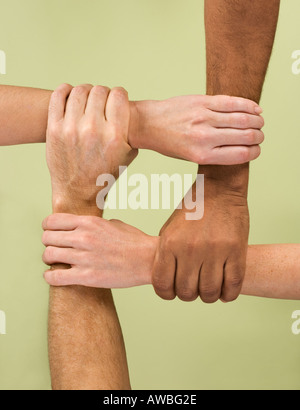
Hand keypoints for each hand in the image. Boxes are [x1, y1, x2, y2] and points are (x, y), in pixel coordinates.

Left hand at [42, 214, 155, 287]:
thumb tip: (81, 227)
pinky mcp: (87, 276)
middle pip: (47, 238)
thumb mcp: (113, 224)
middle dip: (49, 243)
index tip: (51, 233)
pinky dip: (50, 277)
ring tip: (56, 262)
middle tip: (55, 249)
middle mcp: (84, 237)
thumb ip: (93, 224)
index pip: (52, 221)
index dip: (48, 228)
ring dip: (49, 259)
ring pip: (48, 255)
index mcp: (89, 222)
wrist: (150, 260)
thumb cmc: (134, 242)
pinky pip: (56, 277)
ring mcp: (85, 257)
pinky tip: (54, 276)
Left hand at [46, 83, 137, 213]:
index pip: (119, 95)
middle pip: (99, 91)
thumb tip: (127, 104)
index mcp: (115, 136)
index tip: (117, 99)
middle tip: (101, 101)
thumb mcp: (128, 154)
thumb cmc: (105, 173)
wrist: (78, 192)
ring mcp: (71, 129)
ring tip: (87, 99)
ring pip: (79, 91)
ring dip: (85, 91)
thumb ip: (129, 128)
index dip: (119, 94)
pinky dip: (65, 90)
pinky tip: (70, 94)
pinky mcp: (54, 130)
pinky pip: (57, 97)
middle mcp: (93, 130)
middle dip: (103, 94)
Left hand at [130, 95, 263, 164]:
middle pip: (245, 136)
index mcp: (202, 155)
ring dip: (257, 120)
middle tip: (260, 135)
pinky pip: (232, 102)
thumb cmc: (169, 143)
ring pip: (242, 118)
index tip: (257, 149)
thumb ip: (215, 153)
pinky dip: (248, 105)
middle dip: (258, 136)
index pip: (241, 154)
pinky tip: (256, 109)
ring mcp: (204, 117)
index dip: (255, 152)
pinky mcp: (202, 101)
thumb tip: (243, 146)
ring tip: (259, 122)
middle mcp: (205, 137)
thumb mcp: (190, 156)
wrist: (148, 124)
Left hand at [151, 177, 248, 302]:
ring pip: (210, 293)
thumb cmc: (192, 210)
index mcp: (170, 243)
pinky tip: (224, 290)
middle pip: (187, 292)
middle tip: (193, 288)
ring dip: (208, 296)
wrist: (219, 190)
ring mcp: (215, 251)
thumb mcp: (169, 230)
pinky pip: (233, 285)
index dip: (167, 293)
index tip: (172, 291)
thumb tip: (167, 283)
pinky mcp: (236, 251)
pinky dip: (228, 294)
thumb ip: (165, 256)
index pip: (163, 285)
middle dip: (188, 295)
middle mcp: (191, 249)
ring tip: (209, 288)